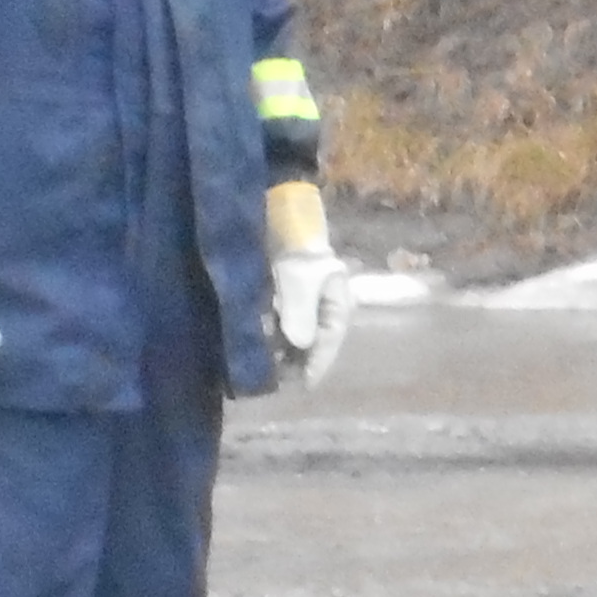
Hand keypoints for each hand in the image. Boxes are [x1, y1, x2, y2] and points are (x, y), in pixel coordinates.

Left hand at [264, 176, 351, 389]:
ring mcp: (306, 303)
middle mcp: (325, 308)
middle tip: (274, 378)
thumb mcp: (299, 279)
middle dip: (295, 360)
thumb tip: (299, 346)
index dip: (315, 366)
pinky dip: (271, 334)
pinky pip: (281, 323)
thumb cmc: (296, 244)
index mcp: (339, 304)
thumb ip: (299, 313)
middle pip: (313, 343)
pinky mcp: (286, 297)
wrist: (279, 210)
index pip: (329, 343)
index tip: (301, 386)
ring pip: (296, 336)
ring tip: (263, 364)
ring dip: (281, 349)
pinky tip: (258, 342)